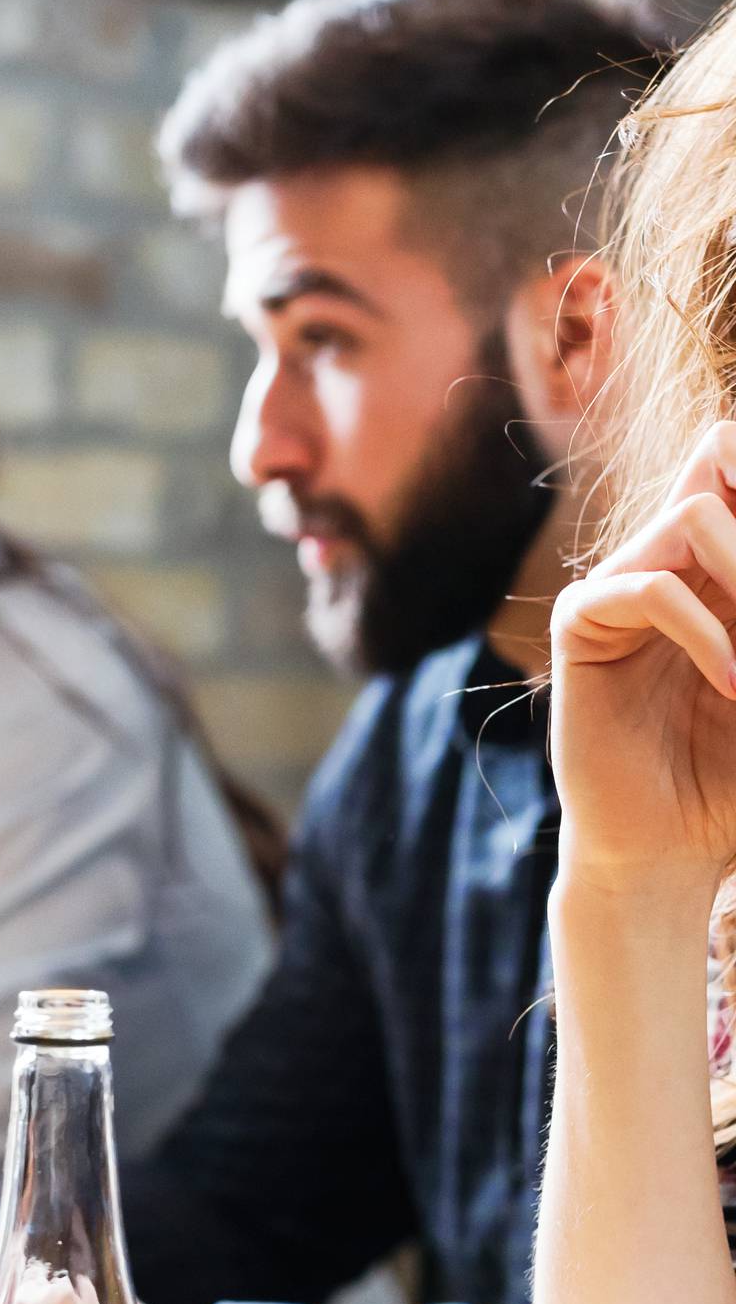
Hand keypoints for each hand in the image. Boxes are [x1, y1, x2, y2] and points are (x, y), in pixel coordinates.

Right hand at [550, 424, 735, 890]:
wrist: (668, 845)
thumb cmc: (733, 772)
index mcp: (723, 561)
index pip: (734, 462)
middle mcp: (672, 558)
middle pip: (720, 457)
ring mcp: (623, 585)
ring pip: (693, 519)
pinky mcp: (581, 624)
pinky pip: (647, 589)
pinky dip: (705, 634)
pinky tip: (733, 684)